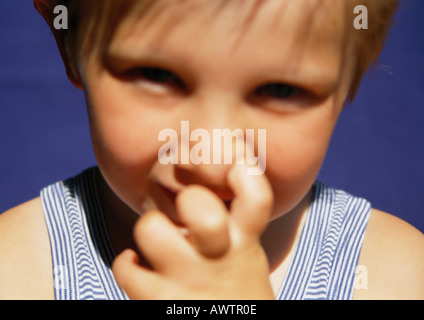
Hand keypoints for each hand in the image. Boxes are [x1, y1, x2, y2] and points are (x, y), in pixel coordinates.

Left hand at [112, 164, 274, 298]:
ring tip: (156, 235)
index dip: (245, 174)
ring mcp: (189, 279)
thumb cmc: (237, 290)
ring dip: (149, 226)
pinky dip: (125, 263)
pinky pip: (127, 271)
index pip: (256, 197)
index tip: (235, 166)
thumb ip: (235, 224)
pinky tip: (134, 264)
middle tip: (185, 207)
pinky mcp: (163, 302)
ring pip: (151, 229)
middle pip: (197, 204)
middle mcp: (219, 255)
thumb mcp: (246, 254)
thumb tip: (220, 174)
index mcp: (245, 241)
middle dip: (187, 198)